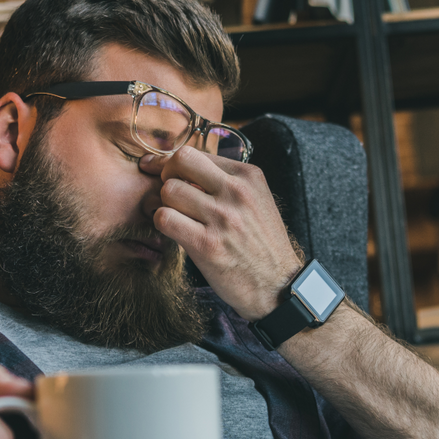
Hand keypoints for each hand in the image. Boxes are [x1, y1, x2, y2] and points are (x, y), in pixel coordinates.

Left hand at [146, 146, 303, 319]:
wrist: (277, 285)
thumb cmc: (262, 244)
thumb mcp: (256, 200)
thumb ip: (227, 181)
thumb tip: (185, 167)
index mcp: (248, 176)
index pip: (196, 153)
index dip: (173, 162)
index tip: (161, 170)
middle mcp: (236, 192)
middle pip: (180, 161)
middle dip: (166, 175)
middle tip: (170, 194)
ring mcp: (222, 217)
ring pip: (169, 191)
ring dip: (165, 203)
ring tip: (175, 216)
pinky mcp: (207, 244)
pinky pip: (165, 219)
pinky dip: (162, 223)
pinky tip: (174, 231)